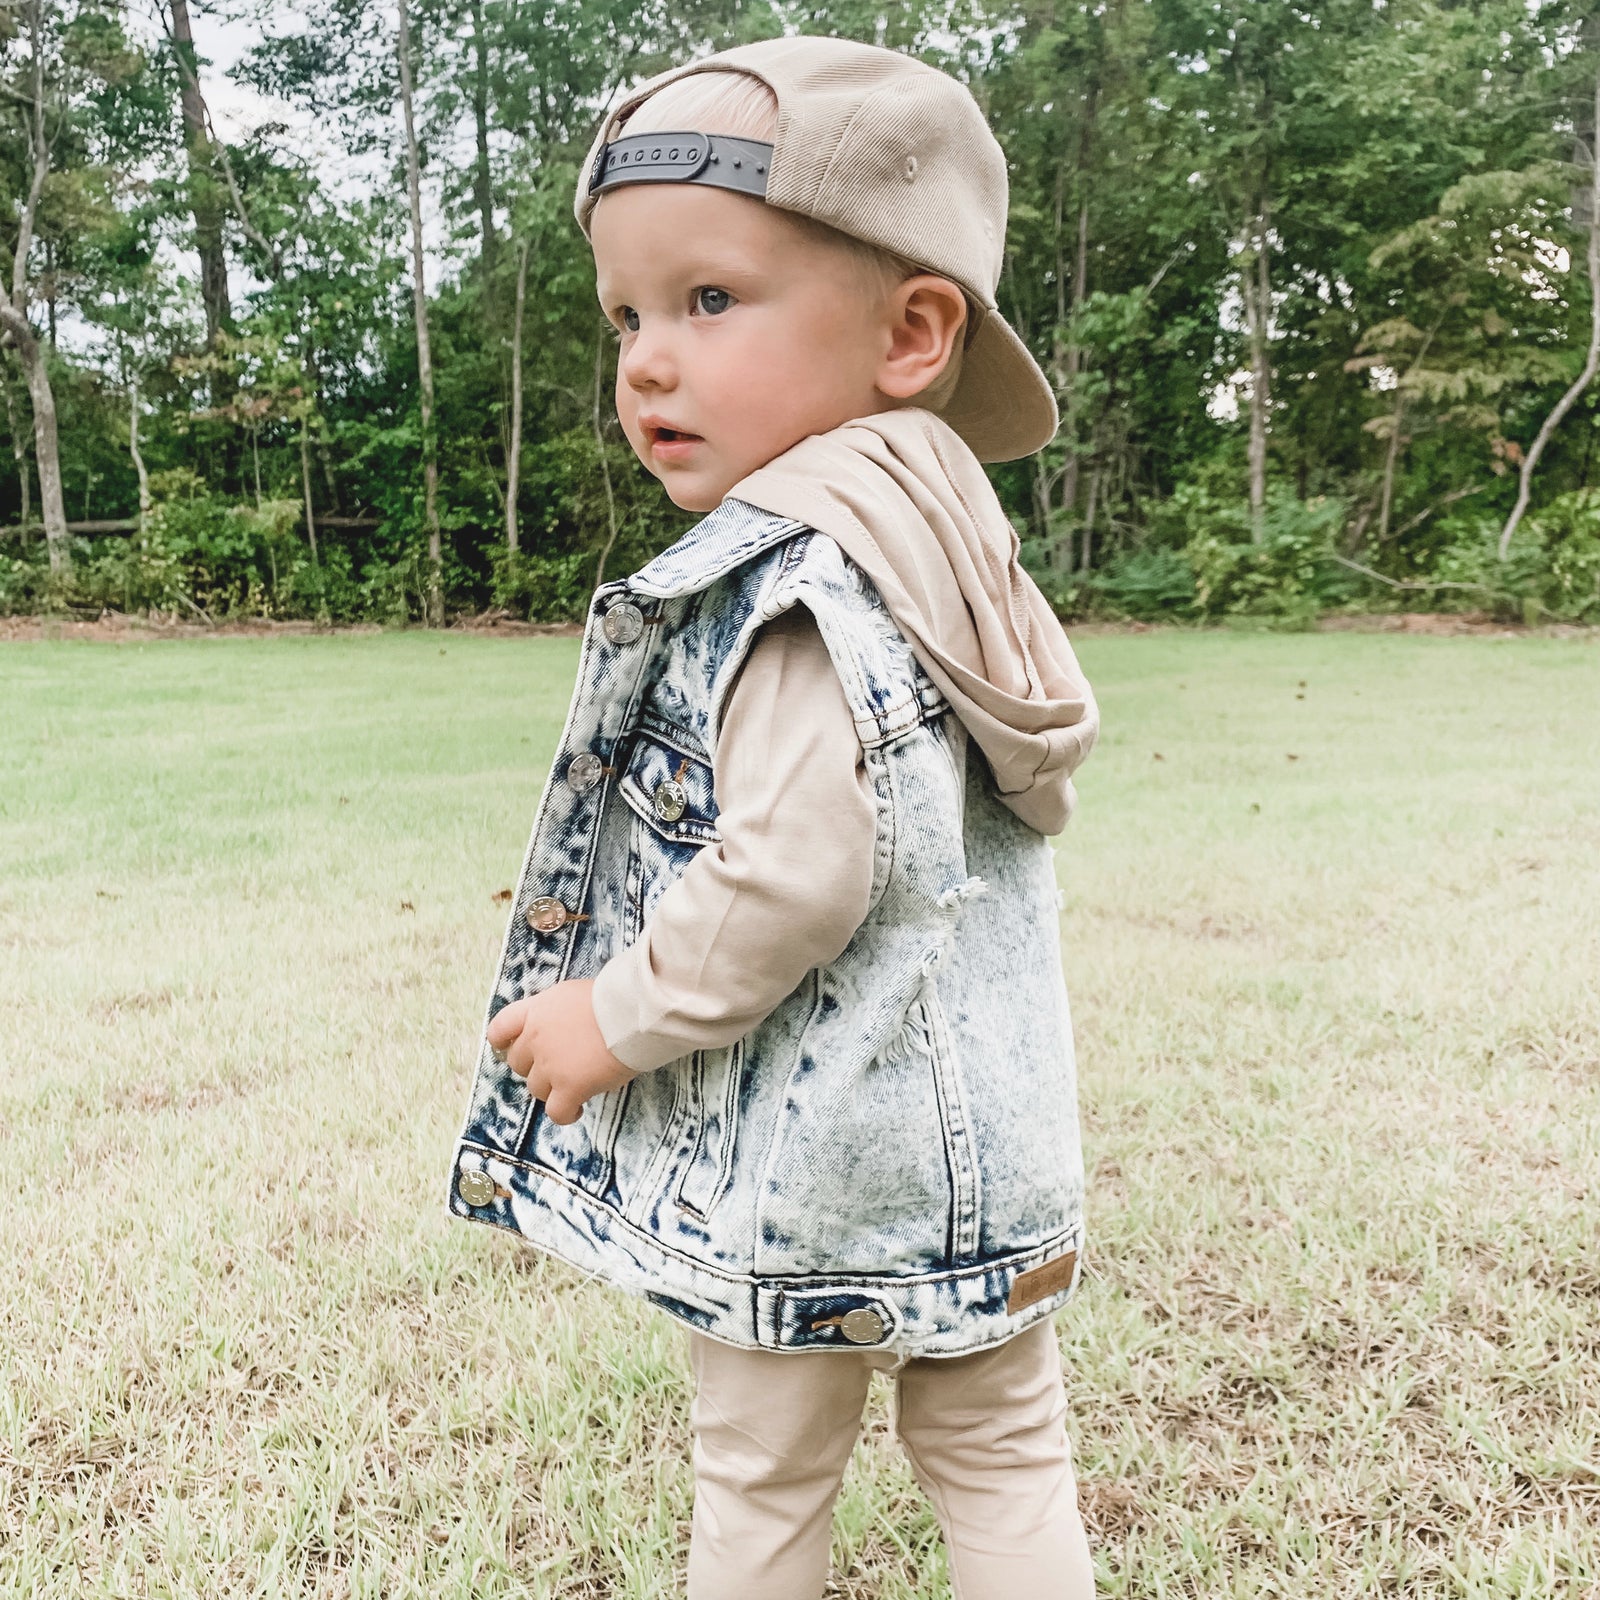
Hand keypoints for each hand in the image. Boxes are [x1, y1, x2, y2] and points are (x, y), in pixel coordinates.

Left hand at [486, 979, 636, 1125]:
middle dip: (534, 1067)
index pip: (500, 1028)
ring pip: (536, 1089)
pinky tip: (577, 1109)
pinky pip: (556, 1112)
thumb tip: (561, 1027)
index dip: (503, 1043)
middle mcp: (536, 1038)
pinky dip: (565, 1114)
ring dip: (552, 1089)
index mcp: (536, 1011)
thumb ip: (557, 1012)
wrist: (630, 1012)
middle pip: (518, 1063)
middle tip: (558, 1066)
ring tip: (573, 1087)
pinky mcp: (570, 1088)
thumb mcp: (573, 993)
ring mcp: (551, 1065)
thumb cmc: (613, 997)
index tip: (512, 1048)